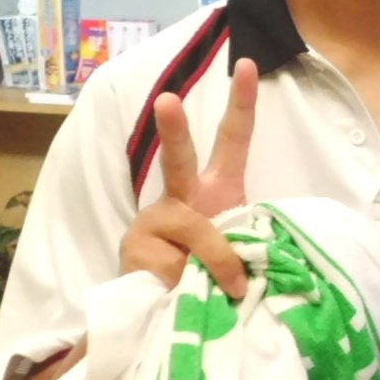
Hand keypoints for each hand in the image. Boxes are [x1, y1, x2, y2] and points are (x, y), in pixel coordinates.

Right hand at [118, 57, 256, 296]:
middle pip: (178, 160)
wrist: (166, 315)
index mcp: (214, 191)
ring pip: (195, 230)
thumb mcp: (241, 255)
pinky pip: (176, 266)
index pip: (232, 142)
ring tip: (232, 290)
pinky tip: (181, 293)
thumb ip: (247, 244)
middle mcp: (179, 198)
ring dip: (220, 262)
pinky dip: (191, 285)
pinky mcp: (132, 251)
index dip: (242, 104)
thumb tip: (243, 265)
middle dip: (174, 130)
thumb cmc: (211, 277)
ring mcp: (152, 222)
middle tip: (166, 101)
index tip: (247, 64)